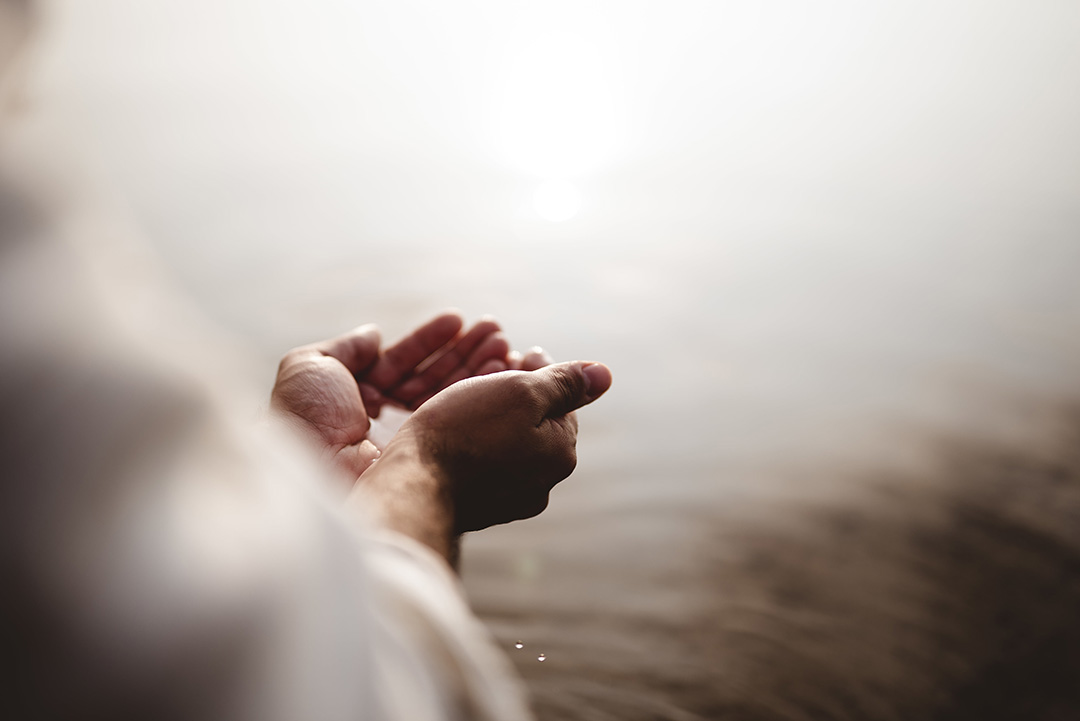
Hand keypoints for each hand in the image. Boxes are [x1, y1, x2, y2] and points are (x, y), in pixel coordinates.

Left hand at [271, 311, 514, 480]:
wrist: (315, 471)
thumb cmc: (306, 420)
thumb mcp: (310, 368)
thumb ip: (345, 347)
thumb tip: (374, 333)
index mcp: (357, 397)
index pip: (401, 362)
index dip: (429, 341)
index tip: (458, 320)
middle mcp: (384, 420)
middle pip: (431, 378)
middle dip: (463, 353)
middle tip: (496, 332)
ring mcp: (406, 440)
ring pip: (448, 397)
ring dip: (477, 368)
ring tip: (504, 344)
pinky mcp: (426, 457)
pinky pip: (458, 419)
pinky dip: (478, 393)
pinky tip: (499, 371)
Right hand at [356, 360, 612, 558]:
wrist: (413, 485)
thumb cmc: (464, 432)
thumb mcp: (519, 392)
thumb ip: (563, 382)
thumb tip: (604, 374)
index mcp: (560, 454)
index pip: (562, 404)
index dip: (541, 375)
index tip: (521, 352)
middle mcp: (541, 484)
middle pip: (536, 427)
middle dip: (520, 397)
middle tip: (495, 370)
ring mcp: (508, 502)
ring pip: (509, 447)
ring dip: (495, 420)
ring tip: (468, 396)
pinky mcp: (476, 509)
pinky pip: (484, 467)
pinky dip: (475, 445)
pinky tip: (452, 431)